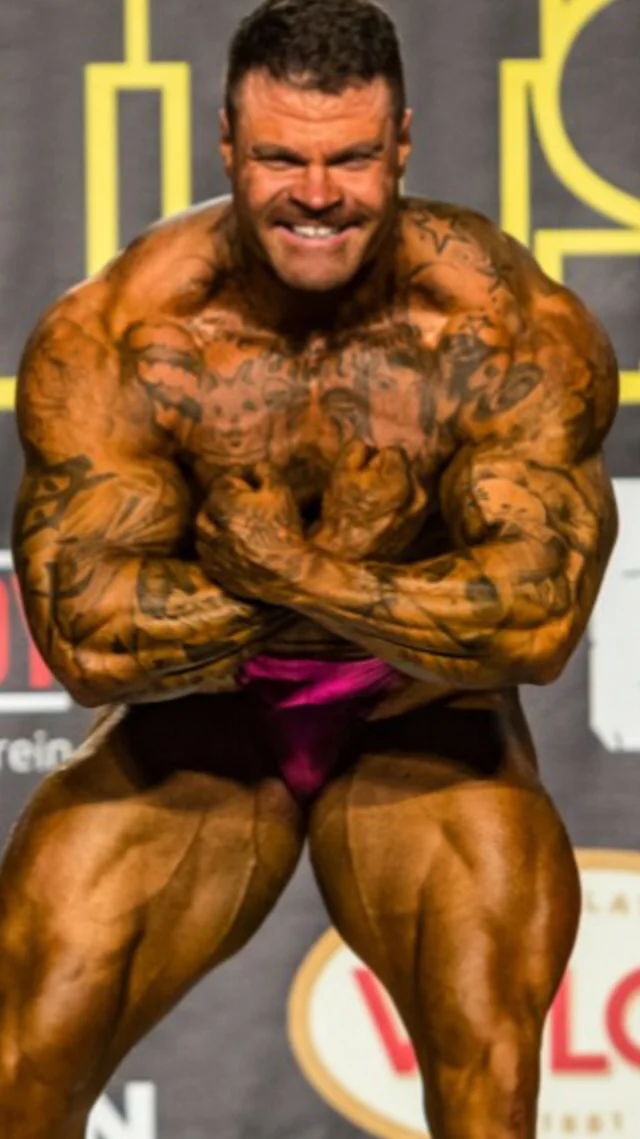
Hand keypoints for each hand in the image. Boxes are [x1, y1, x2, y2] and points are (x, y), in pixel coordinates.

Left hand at [196, 463, 304, 600]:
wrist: (292, 573)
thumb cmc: (286, 530)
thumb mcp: (281, 494)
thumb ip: (266, 472)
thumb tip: (255, 467)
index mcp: (227, 510)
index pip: (219, 486)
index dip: (233, 482)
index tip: (244, 483)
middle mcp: (215, 532)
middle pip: (206, 511)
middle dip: (217, 504)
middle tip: (232, 504)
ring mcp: (215, 555)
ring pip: (202, 535)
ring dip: (211, 526)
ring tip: (226, 525)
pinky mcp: (219, 574)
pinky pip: (206, 558)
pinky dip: (211, 549)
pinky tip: (226, 546)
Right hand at [311, 441, 427, 560]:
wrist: (344, 556)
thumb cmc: (340, 514)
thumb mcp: (339, 472)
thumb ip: (357, 448)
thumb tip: (369, 446)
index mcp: (400, 484)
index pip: (394, 451)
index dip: (374, 460)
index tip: (363, 478)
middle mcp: (417, 498)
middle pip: (404, 467)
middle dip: (387, 473)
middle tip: (367, 492)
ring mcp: (420, 514)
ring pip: (409, 484)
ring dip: (394, 488)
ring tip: (374, 506)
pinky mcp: (419, 526)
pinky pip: (410, 502)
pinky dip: (399, 504)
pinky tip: (381, 516)